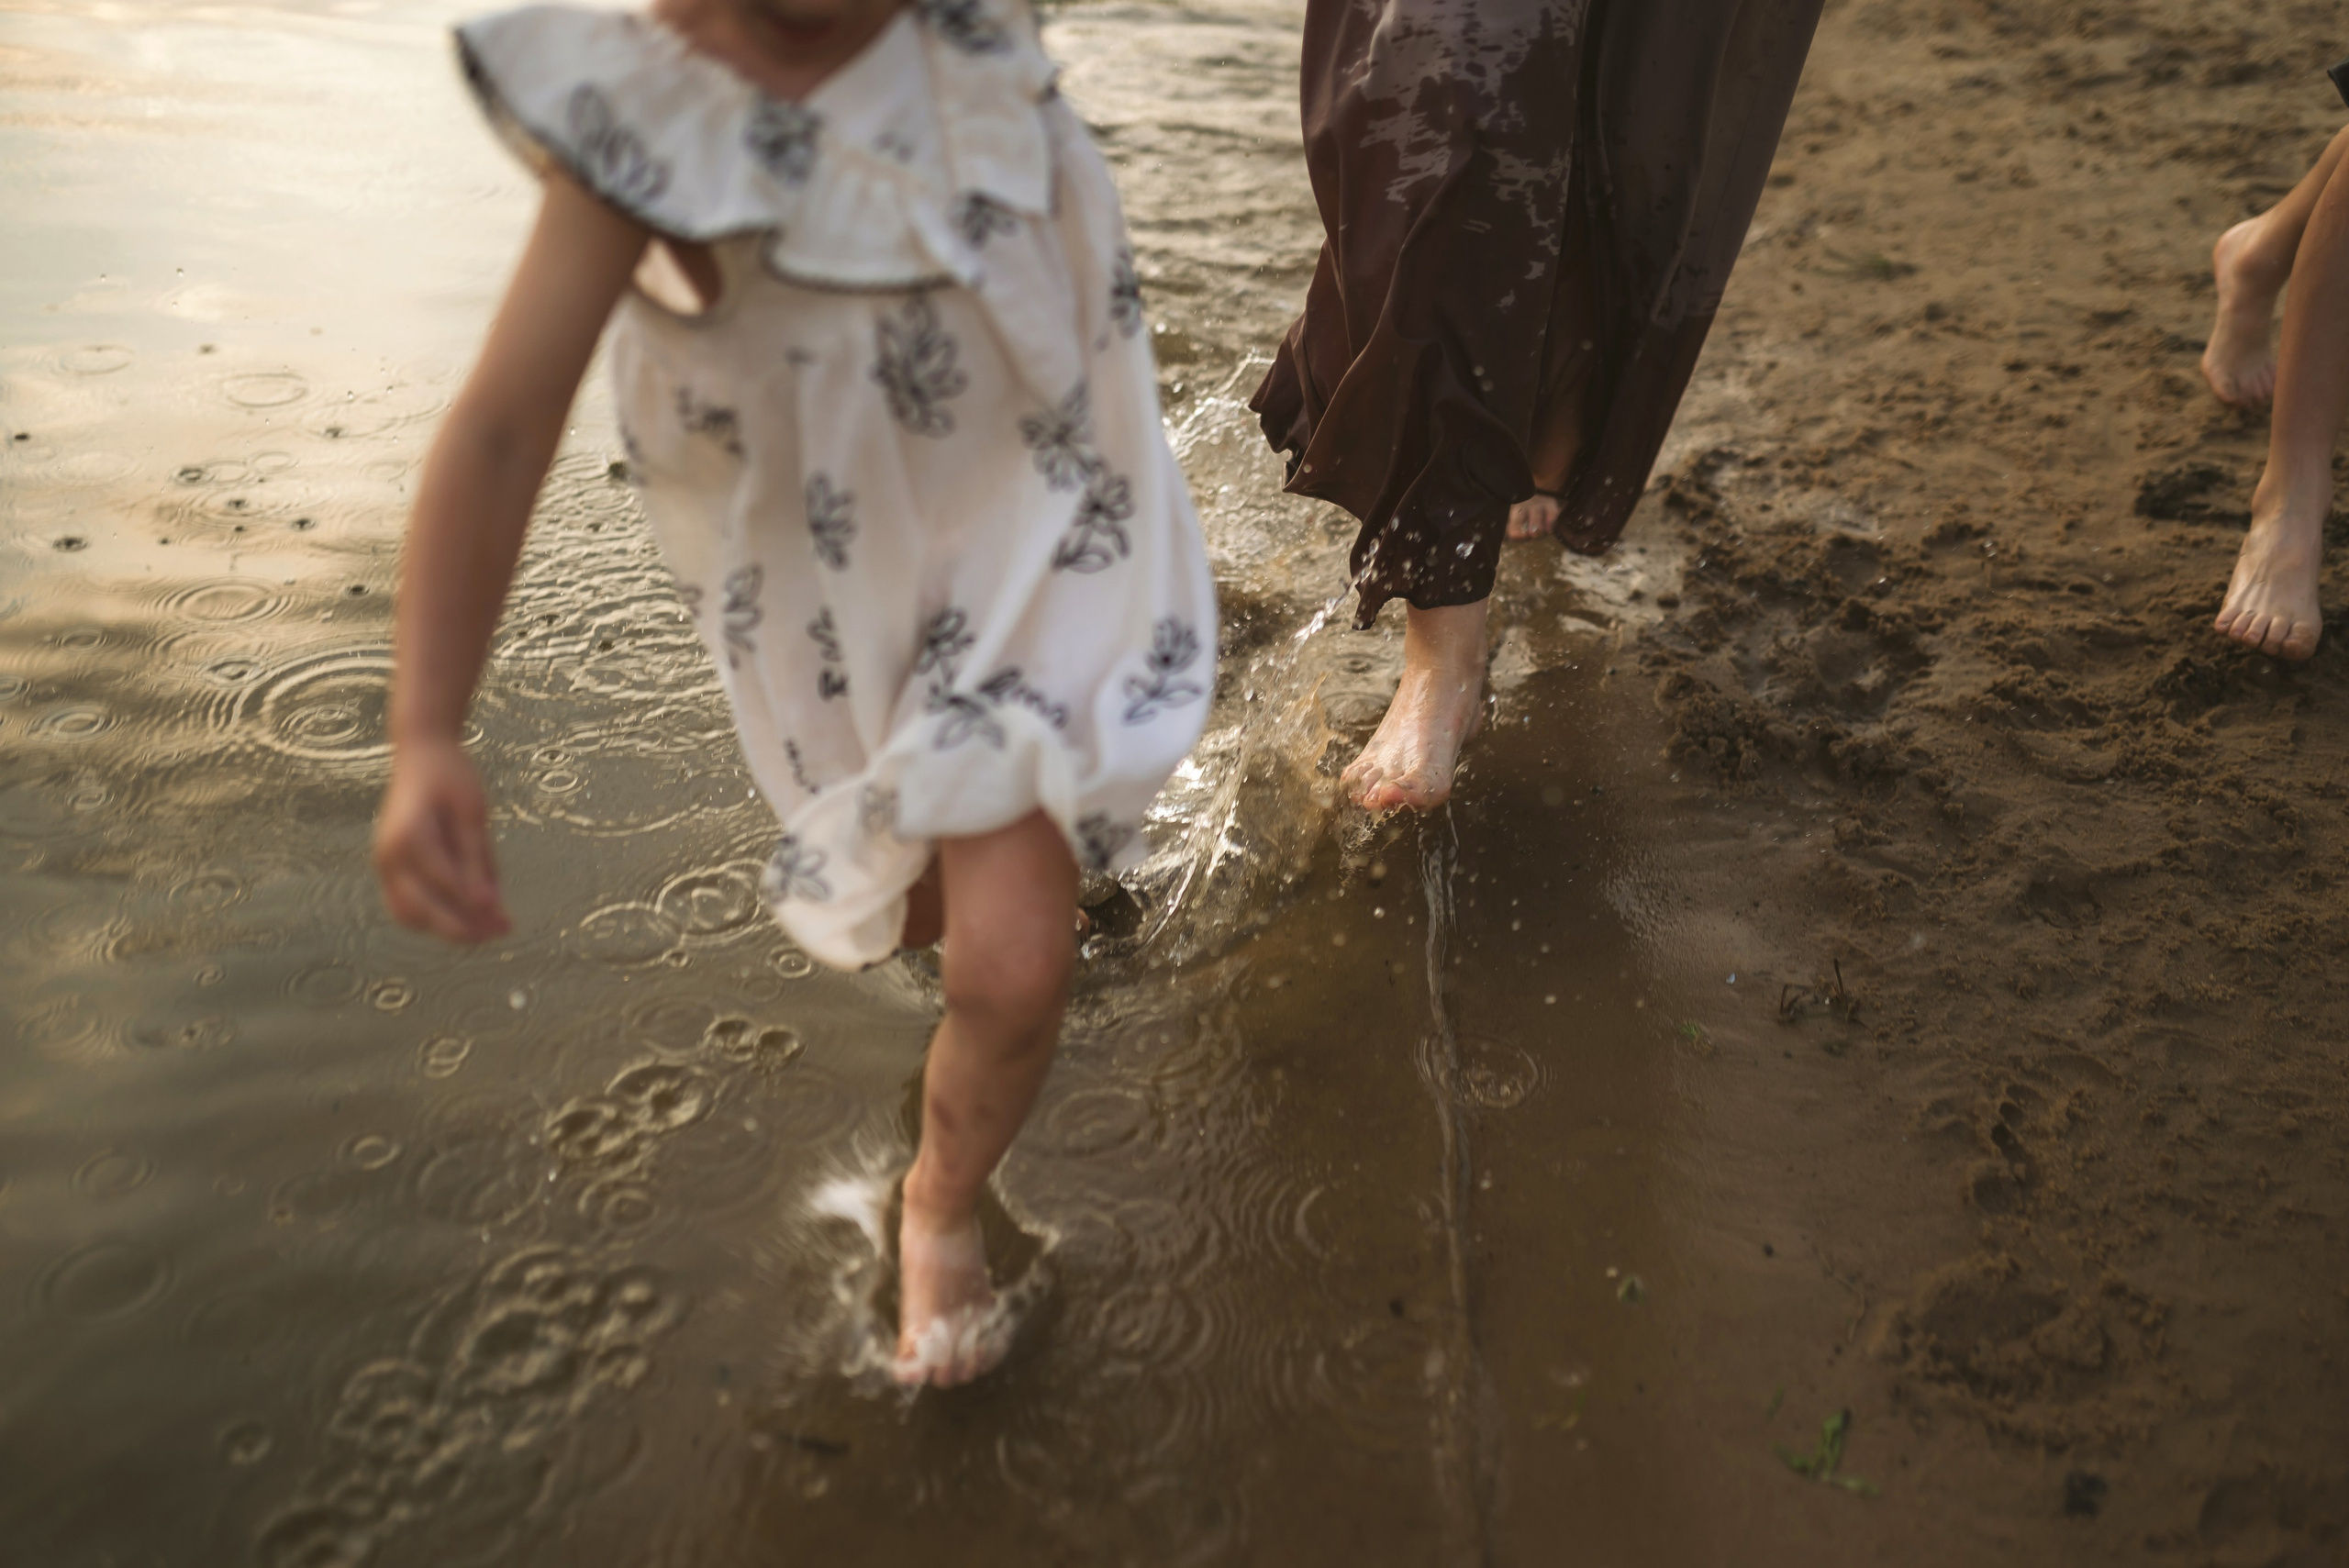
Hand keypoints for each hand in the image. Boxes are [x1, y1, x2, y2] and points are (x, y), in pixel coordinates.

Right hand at [373, 736, 510, 942]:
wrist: (421, 755)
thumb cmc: (451, 777)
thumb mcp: (473, 812)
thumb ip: (477, 858)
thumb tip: (488, 904)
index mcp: (409, 836)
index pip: (443, 883)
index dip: (475, 906)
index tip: (506, 921)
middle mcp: (388, 855)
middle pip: (421, 909)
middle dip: (462, 928)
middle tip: (503, 931)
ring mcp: (384, 864)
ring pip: (409, 915)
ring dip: (447, 928)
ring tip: (490, 929)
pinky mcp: (390, 868)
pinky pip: (406, 905)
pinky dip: (434, 918)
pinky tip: (468, 918)